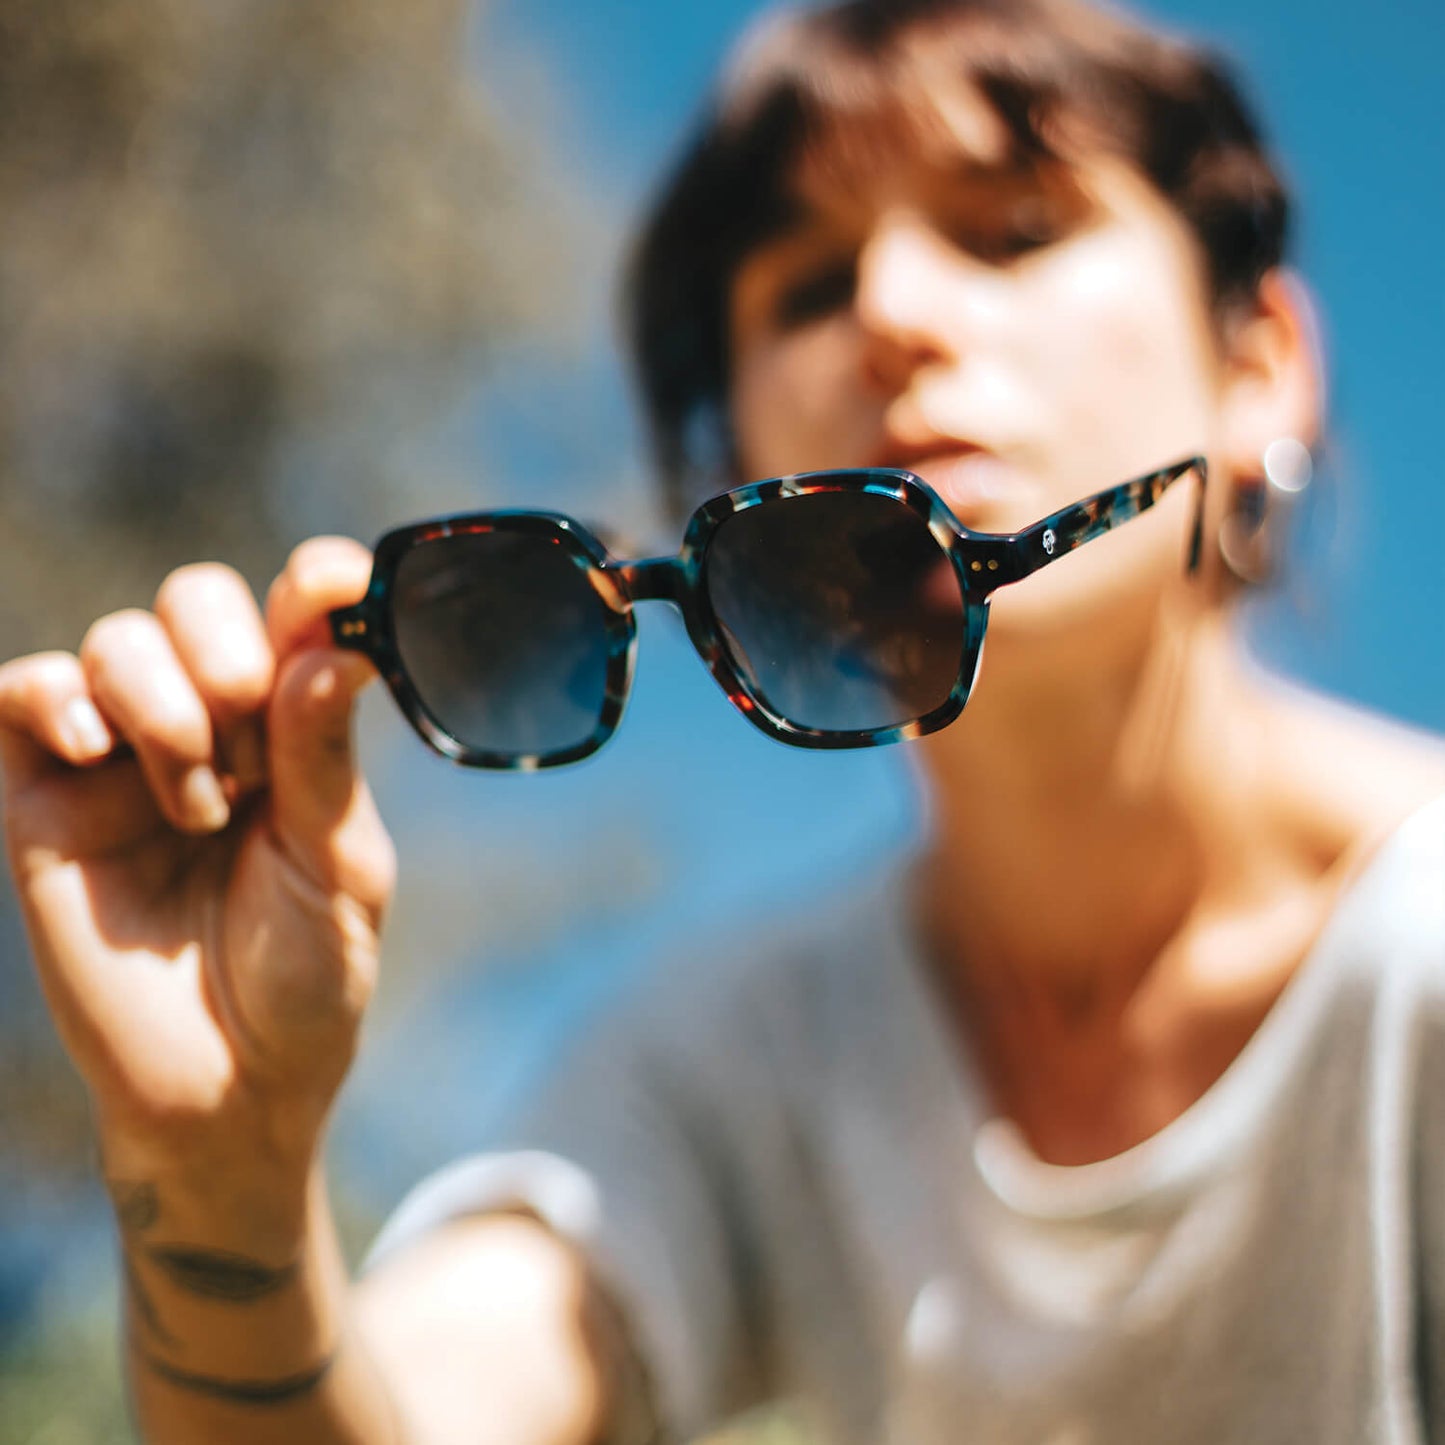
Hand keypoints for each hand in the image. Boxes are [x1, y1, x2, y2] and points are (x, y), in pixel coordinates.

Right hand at [0, 540, 394, 1227]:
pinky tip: (92, 746)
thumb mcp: (337, 868)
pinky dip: (52, 693)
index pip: (297, 617)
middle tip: (246, 725)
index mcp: (296, 734)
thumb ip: (324, 760)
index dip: (316, 583)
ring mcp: (123, 763)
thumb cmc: (306, 979)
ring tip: (195, 806)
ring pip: (118, 641)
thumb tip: (336, 646)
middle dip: (223, 646)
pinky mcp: (44, 803)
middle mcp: (211, 731)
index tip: (339, 586)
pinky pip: (23, 697)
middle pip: (196, 602)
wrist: (229, 1088)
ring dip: (159, 701)